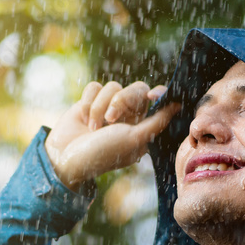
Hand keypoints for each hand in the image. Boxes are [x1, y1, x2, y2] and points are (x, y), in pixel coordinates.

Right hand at [45, 80, 180, 189]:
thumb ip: (157, 122)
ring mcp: (108, 107)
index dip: (158, 94)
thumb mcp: (134, 140)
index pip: (157, 100)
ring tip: (94, 127)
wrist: (66, 157)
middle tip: (111, 119)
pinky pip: (94, 87)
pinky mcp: (89, 101)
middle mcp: (128, 115)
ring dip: (100, 107)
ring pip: (113, 87)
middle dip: (122, 101)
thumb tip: (178, 105)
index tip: (152, 96)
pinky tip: (84, 120)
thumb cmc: (103, 153)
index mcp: (142, 125)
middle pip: (136, 89)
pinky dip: (88, 102)